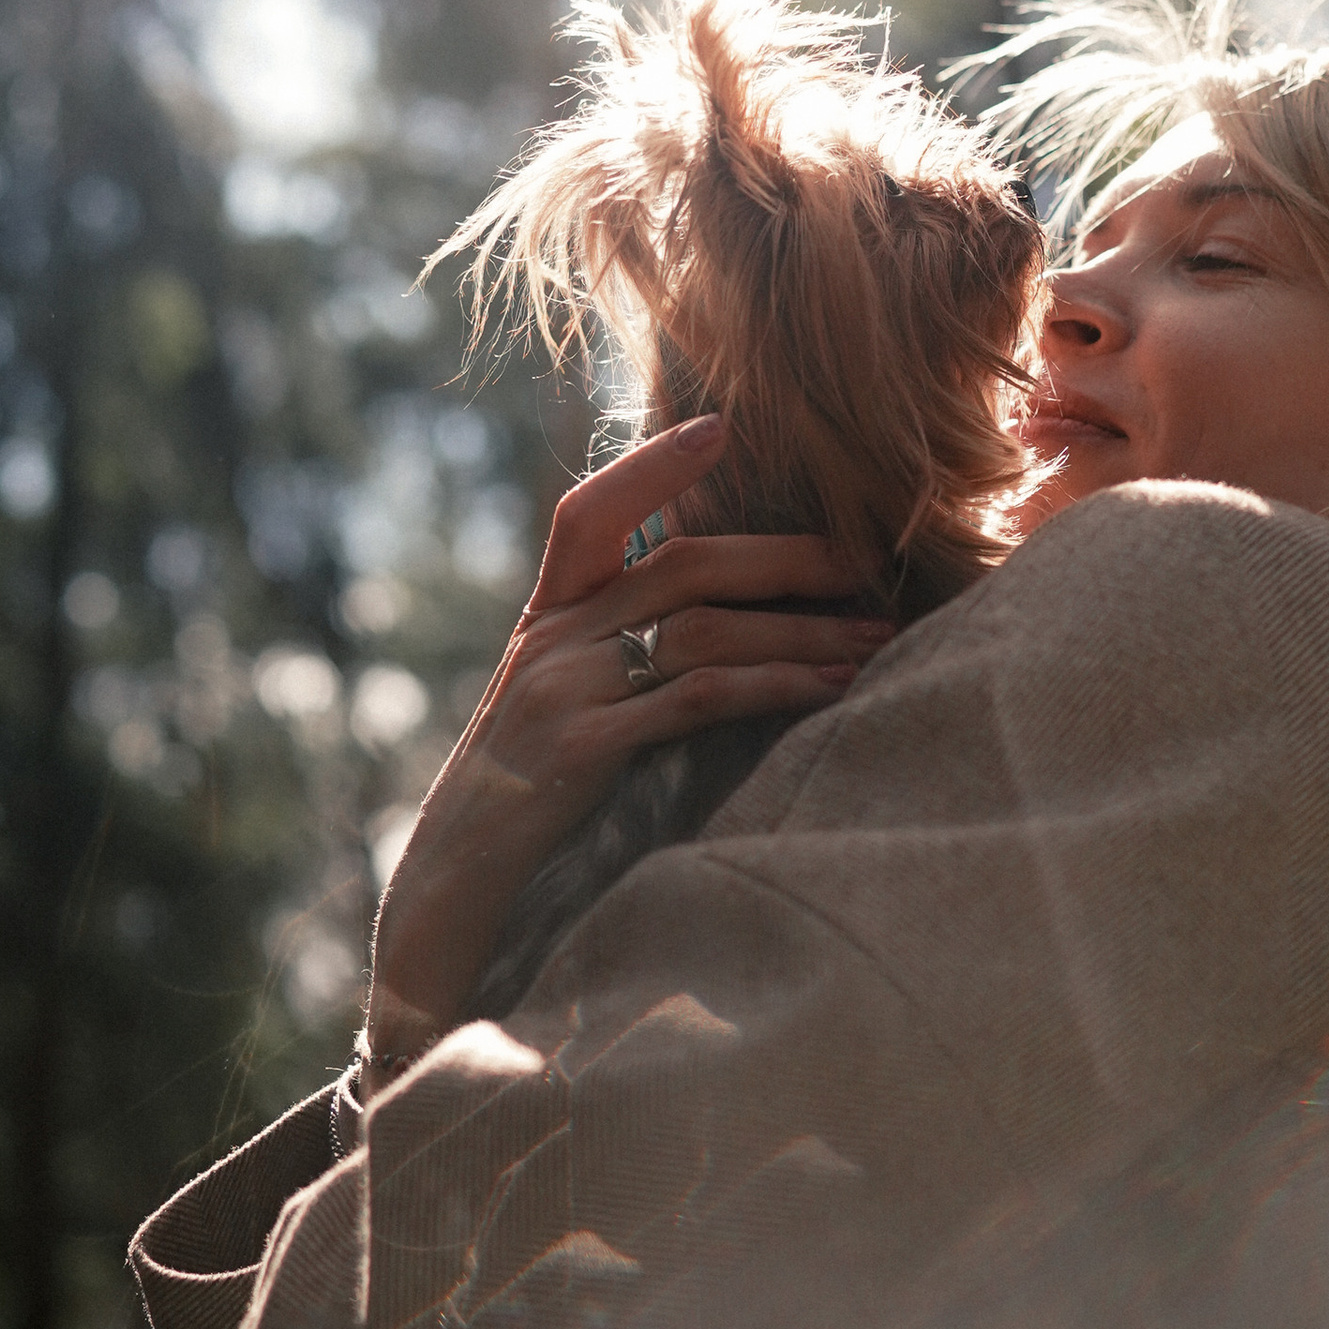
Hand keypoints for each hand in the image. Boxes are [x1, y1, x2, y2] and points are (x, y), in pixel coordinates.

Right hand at [363, 415, 887, 1075]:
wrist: (449, 903)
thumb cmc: (522, 819)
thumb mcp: (558, 723)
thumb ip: (616, 669)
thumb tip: (723, 633)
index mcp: (544, 625)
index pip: (589, 514)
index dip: (651, 464)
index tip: (721, 425)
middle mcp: (550, 643)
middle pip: (681, 563)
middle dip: (787, 558)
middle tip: (871, 562)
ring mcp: (562, 691)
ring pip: (701, 624)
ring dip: (804, 630)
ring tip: (879, 640)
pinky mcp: (585, 751)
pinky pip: (696, 696)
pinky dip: (774, 685)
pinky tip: (831, 691)